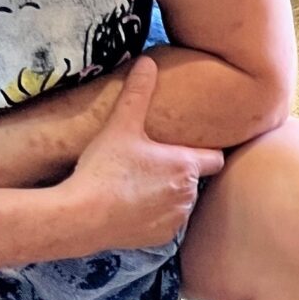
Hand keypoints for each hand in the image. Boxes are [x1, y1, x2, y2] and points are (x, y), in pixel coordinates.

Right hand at [62, 59, 222, 252]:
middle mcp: (189, 194)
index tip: (190, 147)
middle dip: (178, 172)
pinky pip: (165, 223)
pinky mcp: (161, 238)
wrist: (82, 216)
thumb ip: (137, 92)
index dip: (206, 151)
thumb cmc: (104, 168)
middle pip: (193, 179)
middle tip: (150, 164)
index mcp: (186, 165)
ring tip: (138, 184)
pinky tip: (131, 206)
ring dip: (167, 194)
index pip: (216, 158)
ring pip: (180, 202)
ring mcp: (176, 219)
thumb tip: (147, 60)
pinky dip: (153, 216)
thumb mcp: (121, 125)